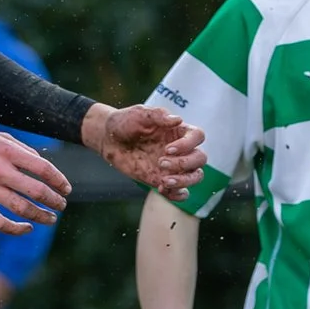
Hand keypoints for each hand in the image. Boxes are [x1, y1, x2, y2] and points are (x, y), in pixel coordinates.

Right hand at [0, 118, 68, 232]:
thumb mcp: (1, 138)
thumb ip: (25, 151)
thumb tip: (45, 168)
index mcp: (7, 152)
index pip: (43, 169)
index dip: (59, 181)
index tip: (66, 189)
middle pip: (36, 191)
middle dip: (55, 201)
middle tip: (62, 205)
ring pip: (22, 209)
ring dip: (41, 216)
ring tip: (50, 218)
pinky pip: (0, 223)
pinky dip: (17, 229)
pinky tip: (27, 228)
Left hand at [86, 103, 206, 200]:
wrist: (109, 139)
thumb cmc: (125, 122)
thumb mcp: (139, 114)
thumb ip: (157, 115)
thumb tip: (177, 120)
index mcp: (178, 131)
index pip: (198, 136)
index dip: (188, 144)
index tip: (168, 148)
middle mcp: (180, 149)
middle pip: (200, 158)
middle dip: (184, 163)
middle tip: (161, 162)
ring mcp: (174, 167)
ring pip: (195, 176)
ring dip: (184, 181)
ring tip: (164, 181)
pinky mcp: (163, 180)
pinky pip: (180, 193)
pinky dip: (177, 195)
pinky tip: (161, 189)